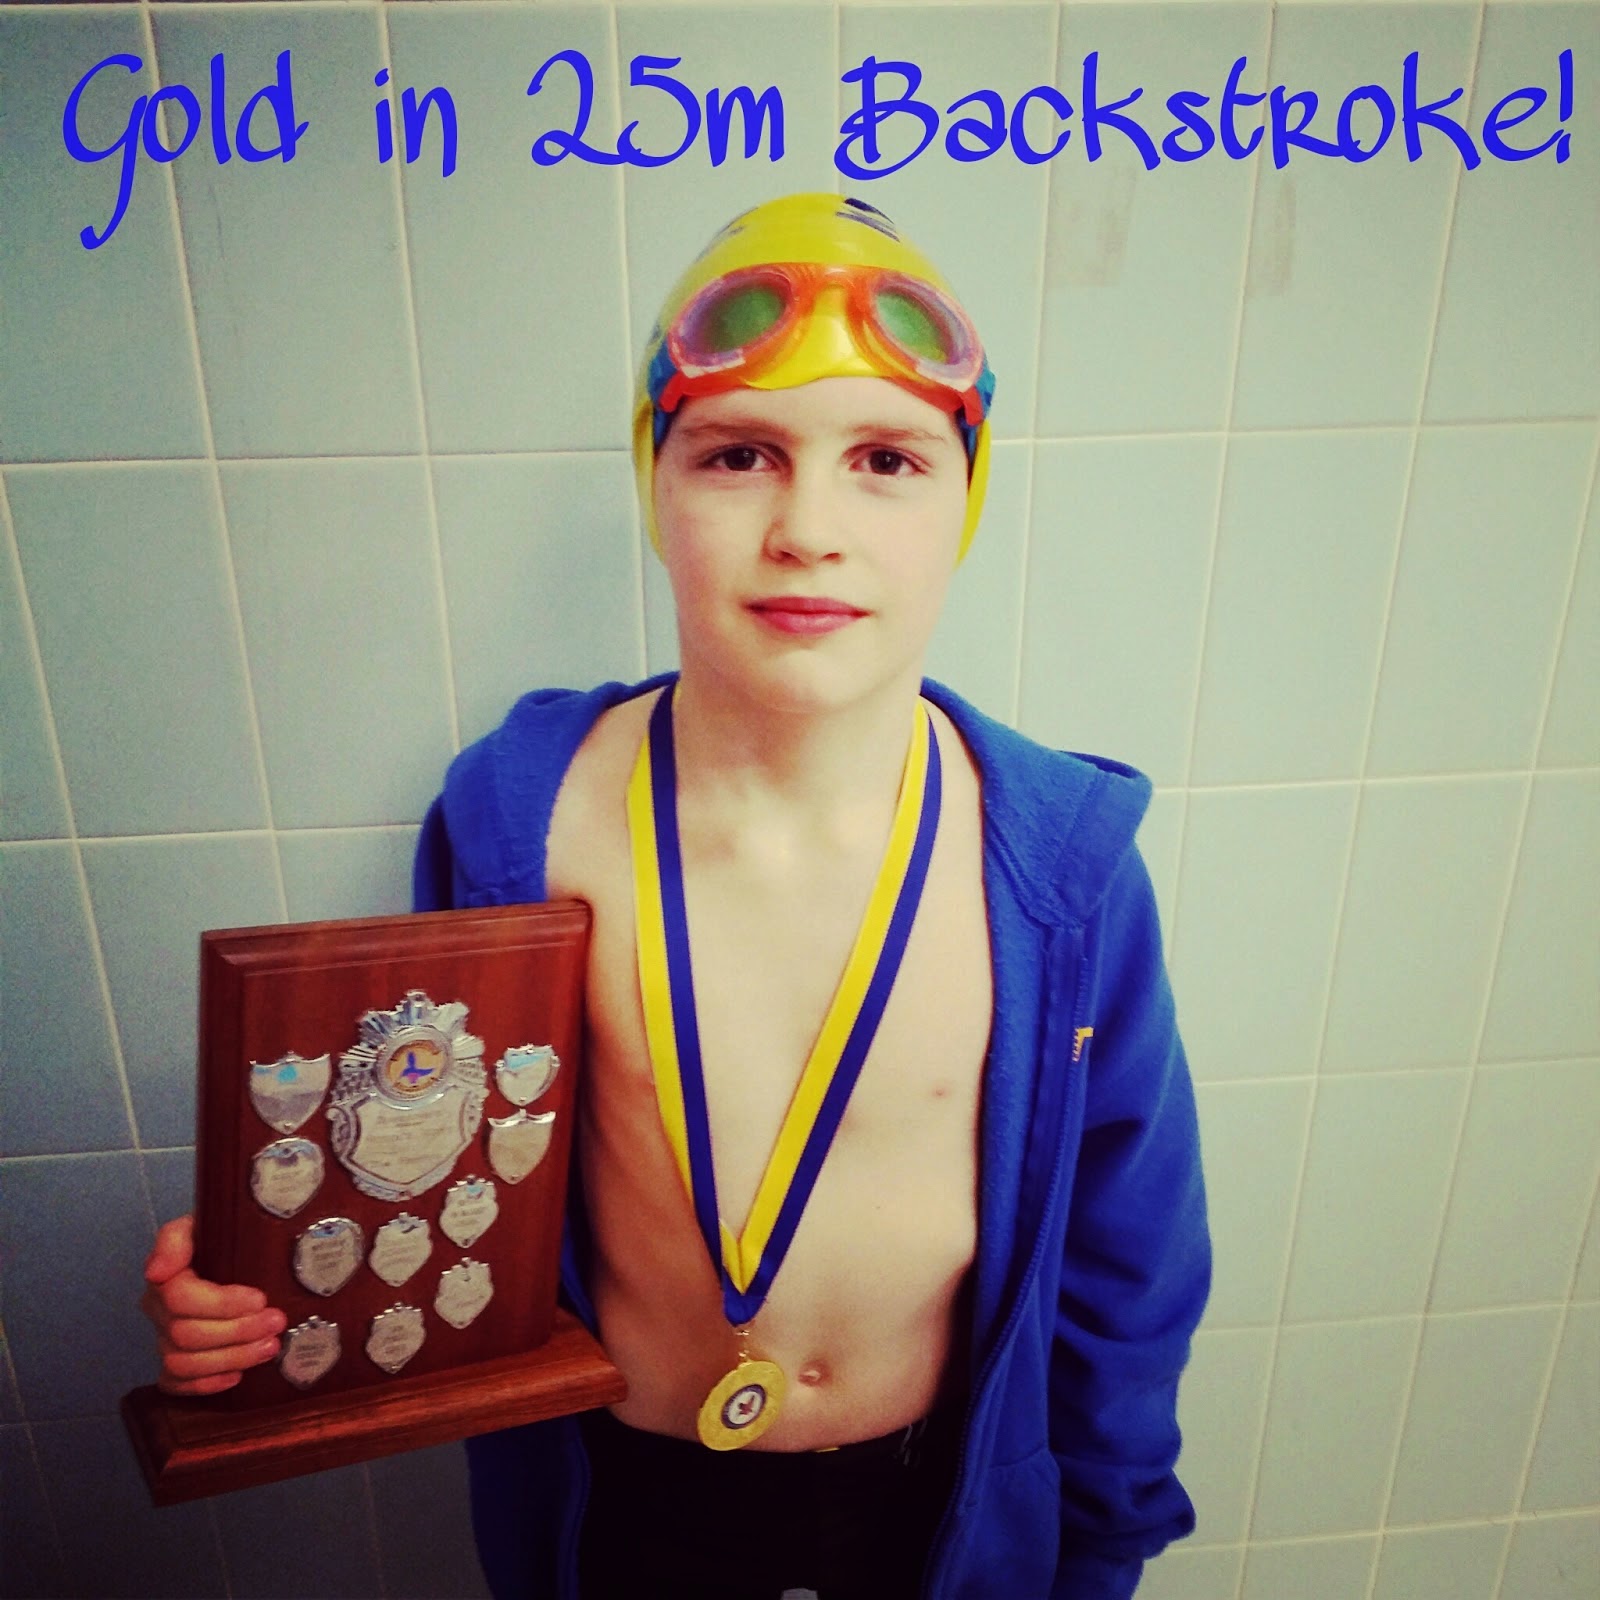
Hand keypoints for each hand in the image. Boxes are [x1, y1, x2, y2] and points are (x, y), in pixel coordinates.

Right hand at [142, 1214, 286, 1395]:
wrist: (227, 1249)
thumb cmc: (219, 1236)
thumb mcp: (202, 1222)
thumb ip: (175, 1238)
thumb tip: (156, 1272)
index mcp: (165, 1278)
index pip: (181, 1298)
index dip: (221, 1303)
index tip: (260, 1298)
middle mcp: (158, 1311)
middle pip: (186, 1334)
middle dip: (237, 1332)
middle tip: (277, 1322)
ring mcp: (162, 1339)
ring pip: (183, 1363)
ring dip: (230, 1358)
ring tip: (270, 1347)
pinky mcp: (172, 1362)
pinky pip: (175, 1384)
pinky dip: (205, 1384)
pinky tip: (236, 1377)